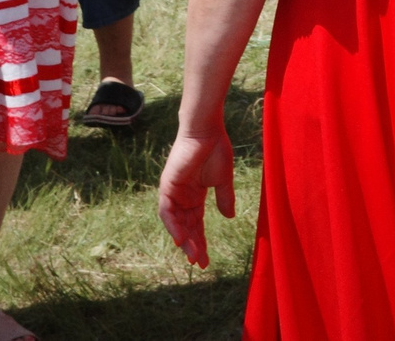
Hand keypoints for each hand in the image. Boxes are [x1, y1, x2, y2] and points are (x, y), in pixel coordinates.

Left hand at [158, 124, 237, 268]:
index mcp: (195, 195)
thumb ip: (224, 198)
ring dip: (184, 239)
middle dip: (193, 245)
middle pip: (186, 226)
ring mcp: (173, 191)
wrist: (207, 130)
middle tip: (199, 263)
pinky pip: (167, 210)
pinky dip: (173, 225)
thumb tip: (228, 217)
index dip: (200, 241)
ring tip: (192, 255)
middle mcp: (182, 196)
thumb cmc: (216, 149)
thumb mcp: (223, 180)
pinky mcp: (167, 185)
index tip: (205, 259)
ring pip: (175, 222)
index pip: (196, 223)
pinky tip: (181, 238)